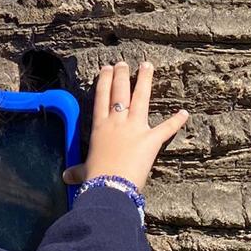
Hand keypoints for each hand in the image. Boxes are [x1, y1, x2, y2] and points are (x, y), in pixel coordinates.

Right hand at [64, 61, 187, 193]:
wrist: (110, 187)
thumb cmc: (95, 179)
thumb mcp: (84, 172)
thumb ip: (77, 172)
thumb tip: (66, 177)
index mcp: (100, 127)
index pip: (101, 98)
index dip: (104, 82)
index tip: (107, 69)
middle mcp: (116, 122)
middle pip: (119, 92)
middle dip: (121, 75)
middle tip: (123, 63)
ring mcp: (134, 128)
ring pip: (140, 98)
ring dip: (144, 80)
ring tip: (147, 65)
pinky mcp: (150, 139)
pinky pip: (166, 128)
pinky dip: (176, 121)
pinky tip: (184, 112)